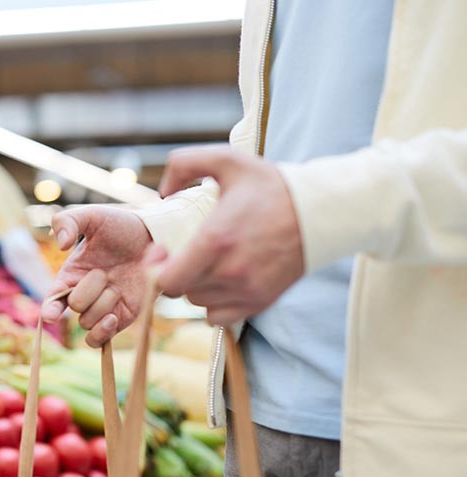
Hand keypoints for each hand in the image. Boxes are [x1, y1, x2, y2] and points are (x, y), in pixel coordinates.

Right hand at [40, 206, 152, 346]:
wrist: (155, 238)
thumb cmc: (121, 226)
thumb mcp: (93, 216)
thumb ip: (68, 221)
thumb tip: (61, 245)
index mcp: (70, 275)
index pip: (52, 300)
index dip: (49, 310)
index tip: (51, 315)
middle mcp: (83, 295)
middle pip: (76, 308)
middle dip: (89, 291)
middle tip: (104, 272)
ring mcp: (102, 309)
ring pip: (88, 323)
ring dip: (104, 304)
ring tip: (117, 286)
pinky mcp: (120, 319)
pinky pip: (101, 340)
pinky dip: (103, 332)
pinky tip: (114, 317)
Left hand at [155, 146, 304, 324]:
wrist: (319, 211)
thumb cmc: (271, 186)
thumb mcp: (228, 159)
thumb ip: (185, 163)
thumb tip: (163, 191)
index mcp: (216, 241)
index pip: (167, 281)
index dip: (157, 269)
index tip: (164, 252)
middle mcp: (230, 272)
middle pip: (181, 292)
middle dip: (177, 273)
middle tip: (185, 253)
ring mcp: (247, 290)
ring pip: (199, 303)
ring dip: (196, 287)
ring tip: (207, 263)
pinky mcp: (260, 302)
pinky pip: (219, 317)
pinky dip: (214, 303)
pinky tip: (221, 281)